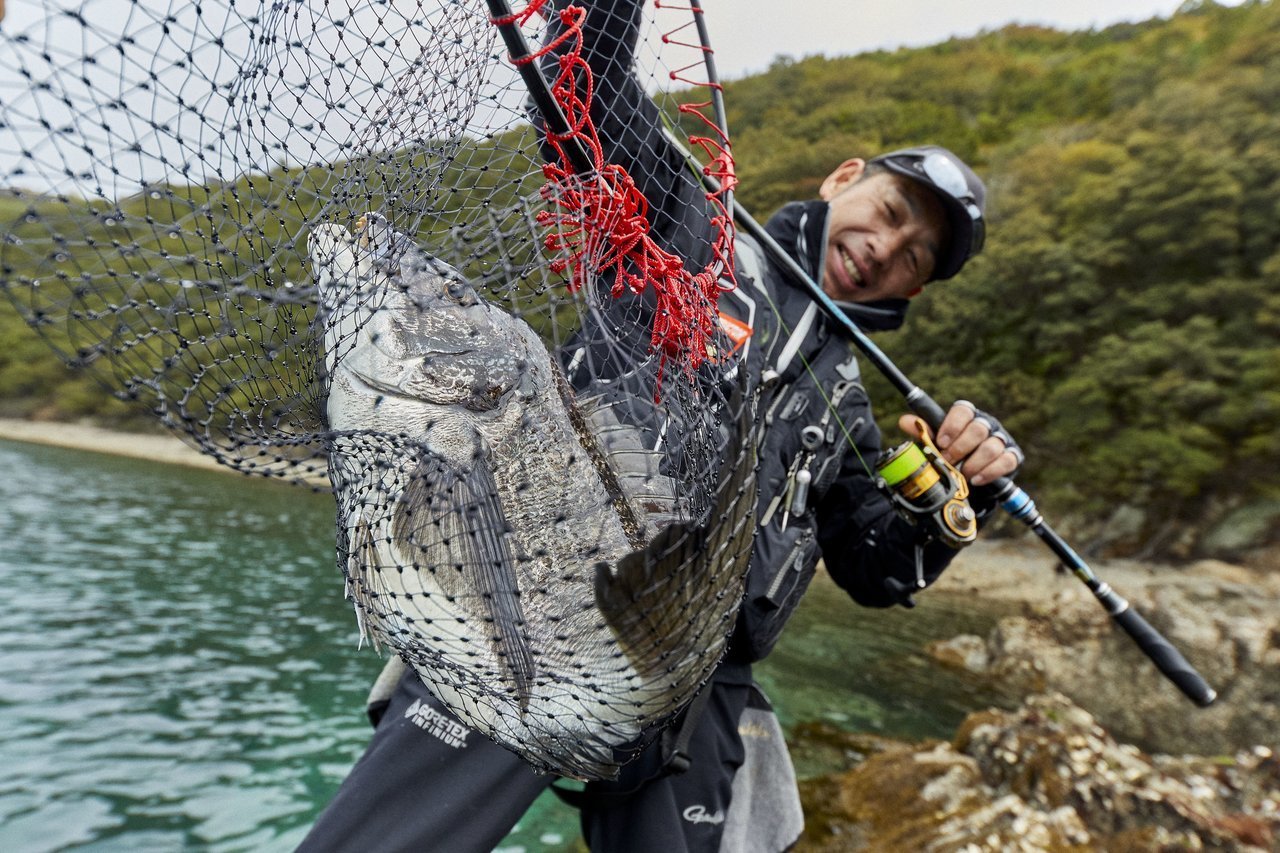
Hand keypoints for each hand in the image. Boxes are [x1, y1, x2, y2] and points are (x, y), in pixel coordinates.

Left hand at [897, 401, 1022, 486]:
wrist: (969, 481)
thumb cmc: (951, 455)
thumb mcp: (935, 445)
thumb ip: (923, 432)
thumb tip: (905, 421)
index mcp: (967, 417)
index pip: (963, 410)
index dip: (952, 425)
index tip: (941, 442)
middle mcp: (986, 425)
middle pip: (978, 428)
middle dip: (960, 448)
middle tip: (948, 461)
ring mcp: (1001, 440)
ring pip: (992, 446)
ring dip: (974, 463)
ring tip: (962, 474)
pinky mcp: (1012, 457)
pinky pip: (1006, 461)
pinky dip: (989, 472)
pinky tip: (976, 479)